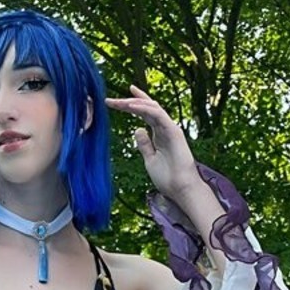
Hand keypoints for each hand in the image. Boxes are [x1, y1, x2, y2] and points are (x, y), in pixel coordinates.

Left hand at [105, 86, 199, 200]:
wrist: (180, 189)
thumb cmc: (168, 177)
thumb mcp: (149, 159)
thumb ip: (144, 145)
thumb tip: (137, 130)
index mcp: (158, 134)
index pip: (144, 114)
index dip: (132, 105)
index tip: (116, 101)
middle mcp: (164, 128)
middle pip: (146, 108)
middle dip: (128, 102)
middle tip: (109, 101)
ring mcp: (170, 128)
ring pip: (152, 108)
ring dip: (135, 102)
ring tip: (119, 102)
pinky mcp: (174, 131)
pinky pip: (158, 115)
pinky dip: (144, 109)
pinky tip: (131, 106)